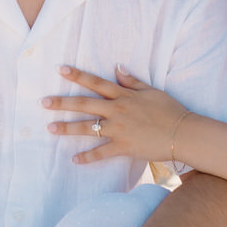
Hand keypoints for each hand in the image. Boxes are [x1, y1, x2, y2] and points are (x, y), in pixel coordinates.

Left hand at [42, 65, 188, 164]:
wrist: (182, 133)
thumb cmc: (170, 110)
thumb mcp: (151, 90)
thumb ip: (132, 81)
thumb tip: (117, 67)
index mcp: (123, 95)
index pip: (95, 82)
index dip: (77, 75)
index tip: (60, 70)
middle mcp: (117, 111)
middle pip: (84, 105)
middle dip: (62, 103)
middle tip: (43, 102)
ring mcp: (118, 130)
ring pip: (87, 128)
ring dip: (67, 129)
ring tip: (50, 128)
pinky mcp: (123, 147)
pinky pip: (101, 153)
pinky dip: (87, 158)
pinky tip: (74, 160)